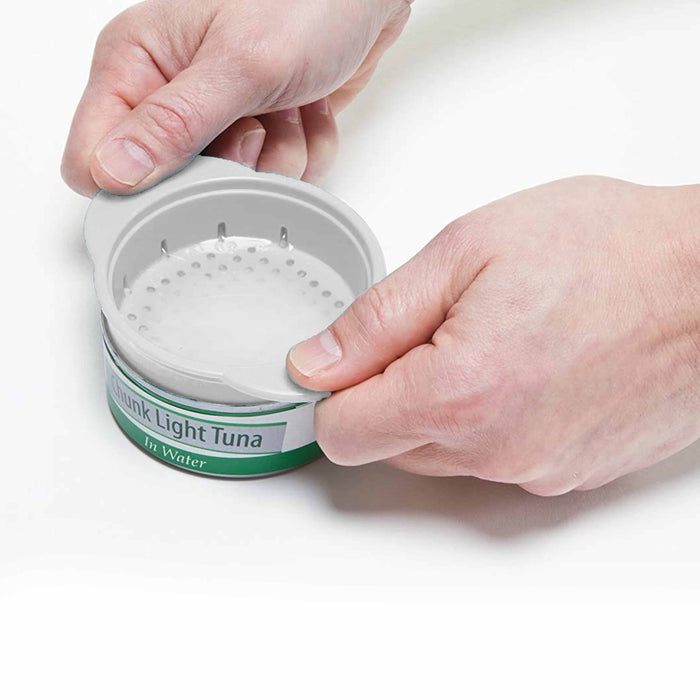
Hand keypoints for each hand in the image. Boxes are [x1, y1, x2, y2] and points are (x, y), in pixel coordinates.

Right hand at [61, 0, 410, 195]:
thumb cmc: (306, 2)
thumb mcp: (238, 64)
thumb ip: (175, 124)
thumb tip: (113, 172)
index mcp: (136, 61)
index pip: (95, 157)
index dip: (137, 186)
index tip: (191, 179)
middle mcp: (170, 92)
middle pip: (175, 182)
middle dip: (229, 167)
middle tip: (256, 127)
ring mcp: (218, 115)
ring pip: (233, 184)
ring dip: (278, 155)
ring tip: (290, 106)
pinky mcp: (259, 129)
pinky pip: (275, 175)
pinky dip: (303, 150)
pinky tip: (310, 110)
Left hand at [287, 177, 699, 494]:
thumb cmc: (606, 249)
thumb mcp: (467, 253)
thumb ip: (376, 320)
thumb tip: (314, 364)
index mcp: (457, 393)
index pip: (343, 433)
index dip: (335, 390)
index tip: (350, 358)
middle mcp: (493, 450)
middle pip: (388, 446)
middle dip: (391, 393)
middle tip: (437, 330)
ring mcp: (535, 470)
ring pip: (439, 456)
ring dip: (441, 406)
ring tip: (492, 340)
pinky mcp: (567, 475)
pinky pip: (493, 459)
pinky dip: (489, 421)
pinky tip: (527, 367)